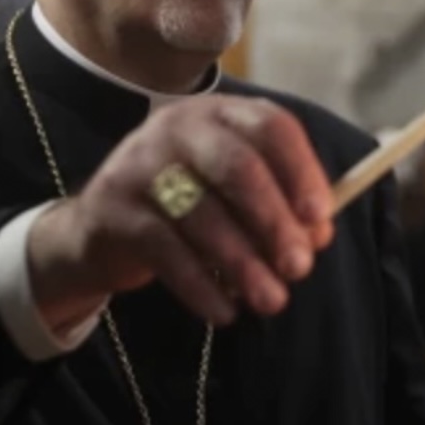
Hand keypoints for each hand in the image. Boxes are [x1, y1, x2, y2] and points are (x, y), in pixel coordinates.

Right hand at [27, 96, 334, 327]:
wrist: (102, 224)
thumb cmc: (192, 202)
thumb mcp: (236, 190)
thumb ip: (281, 203)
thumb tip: (319, 234)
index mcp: (222, 114)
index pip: (271, 127)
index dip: (302, 172)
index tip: (321, 218)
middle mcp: (180, 126)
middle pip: (238, 166)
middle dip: (274, 221)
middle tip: (300, 267)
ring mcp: (141, 163)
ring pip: (202, 214)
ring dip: (243, 263)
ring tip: (272, 300)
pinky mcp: (113, 208)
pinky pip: (166, 251)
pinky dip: (201, 286)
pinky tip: (225, 311)